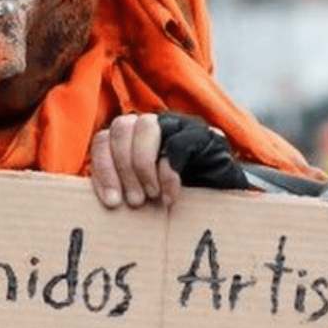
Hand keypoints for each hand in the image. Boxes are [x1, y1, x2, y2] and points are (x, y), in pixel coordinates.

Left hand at [90, 113, 249, 210]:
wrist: (224, 203)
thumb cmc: (177, 198)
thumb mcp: (142, 192)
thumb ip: (122, 186)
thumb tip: (103, 198)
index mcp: (131, 137)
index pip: (103, 139)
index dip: (103, 169)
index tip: (111, 202)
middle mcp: (152, 125)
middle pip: (120, 127)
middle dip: (123, 168)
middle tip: (134, 201)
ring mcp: (177, 125)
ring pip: (145, 126)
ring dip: (142, 166)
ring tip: (151, 195)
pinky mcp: (202, 135)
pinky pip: (177, 145)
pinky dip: (169, 174)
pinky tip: (170, 196)